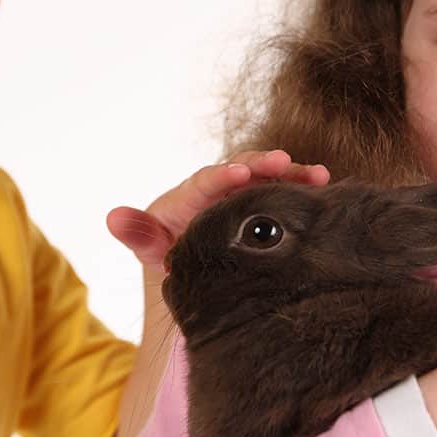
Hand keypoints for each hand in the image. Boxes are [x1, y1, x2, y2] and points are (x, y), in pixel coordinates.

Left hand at [106, 149, 329, 268]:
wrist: (190, 273)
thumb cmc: (167, 259)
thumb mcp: (152, 250)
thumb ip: (139, 234)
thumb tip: (113, 217)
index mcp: (188, 197)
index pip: (205, 180)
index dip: (222, 175)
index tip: (241, 172)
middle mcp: (217, 188)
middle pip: (241, 168)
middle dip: (264, 163)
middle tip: (286, 162)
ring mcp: (242, 195)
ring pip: (267, 176)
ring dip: (292, 173)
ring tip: (319, 176)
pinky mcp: (261, 204)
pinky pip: (280, 191)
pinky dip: (300, 187)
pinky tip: (324, 188)